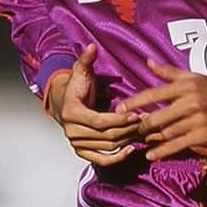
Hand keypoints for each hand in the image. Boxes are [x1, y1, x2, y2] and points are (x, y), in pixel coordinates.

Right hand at [48, 44, 140, 165]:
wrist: (62, 102)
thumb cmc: (75, 87)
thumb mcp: (80, 71)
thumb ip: (86, 59)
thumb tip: (92, 47)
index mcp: (72, 112)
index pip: (100, 121)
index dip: (120, 119)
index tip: (136, 114)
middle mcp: (72, 131)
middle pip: (106, 135)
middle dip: (128, 129)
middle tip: (145, 122)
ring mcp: (76, 143)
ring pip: (107, 146)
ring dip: (126, 140)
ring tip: (141, 131)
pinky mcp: (82, 151)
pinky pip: (100, 160)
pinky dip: (116, 158)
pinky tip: (131, 150)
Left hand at [119, 60, 206, 161]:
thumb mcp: (191, 77)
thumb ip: (168, 72)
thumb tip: (148, 62)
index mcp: (185, 87)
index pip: (154, 94)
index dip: (134, 102)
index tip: (119, 109)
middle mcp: (190, 103)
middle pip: (157, 117)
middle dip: (141, 124)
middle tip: (131, 128)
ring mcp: (196, 121)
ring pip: (166, 132)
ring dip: (151, 137)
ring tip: (141, 139)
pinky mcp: (203, 136)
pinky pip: (178, 145)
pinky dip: (163, 151)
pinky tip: (151, 155)